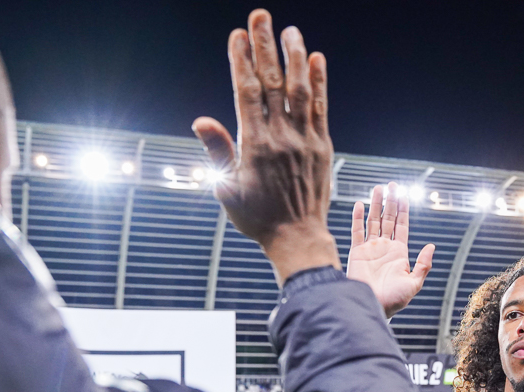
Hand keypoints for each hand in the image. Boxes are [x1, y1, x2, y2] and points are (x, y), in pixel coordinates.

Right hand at [193, 10, 338, 285]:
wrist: (297, 238)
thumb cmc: (257, 217)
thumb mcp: (227, 188)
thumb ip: (217, 151)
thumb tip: (201, 119)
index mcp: (254, 145)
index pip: (247, 93)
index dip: (241, 61)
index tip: (237, 35)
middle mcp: (282, 138)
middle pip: (273, 83)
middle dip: (265, 47)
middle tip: (260, 15)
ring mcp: (305, 140)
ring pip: (300, 90)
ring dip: (295, 56)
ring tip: (290, 29)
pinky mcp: (322, 146)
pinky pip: (321, 108)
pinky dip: (319, 82)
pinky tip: (317, 59)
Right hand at [347, 182, 433, 317]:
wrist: (372, 307)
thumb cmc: (393, 300)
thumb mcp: (413, 283)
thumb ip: (423, 264)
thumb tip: (431, 246)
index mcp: (399, 253)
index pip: (402, 226)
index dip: (403, 210)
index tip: (404, 195)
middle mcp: (384, 247)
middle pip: (388, 219)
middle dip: (390, 201)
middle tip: (392, 185)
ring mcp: (370, 249)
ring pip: (373, 221)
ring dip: (375, 204)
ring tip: (378, 188)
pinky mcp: (356, 252)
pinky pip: (356, 231)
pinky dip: (357, 218)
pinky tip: (359, 204)